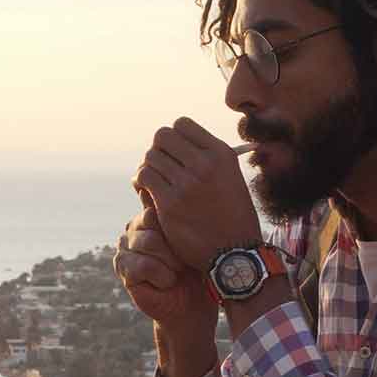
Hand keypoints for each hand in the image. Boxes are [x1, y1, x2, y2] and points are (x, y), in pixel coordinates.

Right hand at [113, 204, 217, 327]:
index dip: (175, 225)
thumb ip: (179, 216)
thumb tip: (170, 191)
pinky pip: (143, 265)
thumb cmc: (196, 269)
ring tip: (178, 271)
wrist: (192, 304)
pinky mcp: (123, 268)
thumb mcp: (191, 238)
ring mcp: (125, 248)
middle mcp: (134, 228)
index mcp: (150, 216)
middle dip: (174, 244)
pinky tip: (167, 282)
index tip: (188, 242)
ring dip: (171, 261)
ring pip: (149, 242)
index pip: (157, 206)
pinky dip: (162, 276)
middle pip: (151, 221)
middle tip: (184, 261)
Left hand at [130, 118, 261, 272]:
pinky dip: (141, 182)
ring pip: (150, 157)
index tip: (175, 153)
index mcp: (221, 154)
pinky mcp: (170, 203)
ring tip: (154, 181)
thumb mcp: (231, 178)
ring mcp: (186, 183)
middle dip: (158, 150)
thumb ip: (207, 159)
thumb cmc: (232, 216)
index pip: (182, 124)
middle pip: (162, 136)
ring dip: (149, 168)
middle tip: (162, 167)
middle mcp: (204, 164)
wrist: (234, 253)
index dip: (173, 138)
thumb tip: (176, 144)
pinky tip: (146, 192)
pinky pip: (144, 177)